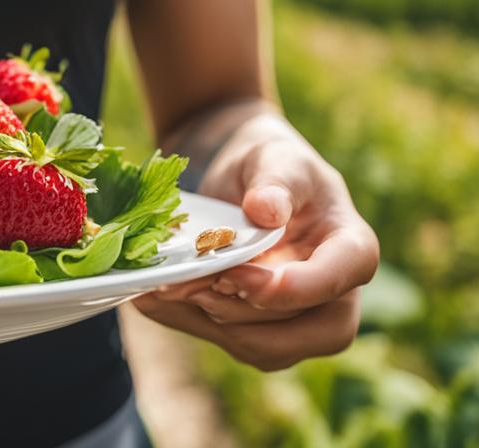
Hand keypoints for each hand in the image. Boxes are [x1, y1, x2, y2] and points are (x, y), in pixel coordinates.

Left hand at [133, 112, 378, 370]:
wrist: (240, 179)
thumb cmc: (268, 164)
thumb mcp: (274, 157)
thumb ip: (275, 181)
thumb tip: (266, 210)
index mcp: (351, 246)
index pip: (343, 276)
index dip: (298, 287)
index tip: (243, 277)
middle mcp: (334, 295)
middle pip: (305, 329)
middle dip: (243, 313)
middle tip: (192, 285)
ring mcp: (298, 320)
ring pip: (261, 347)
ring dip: (207, 322)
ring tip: (163, 289)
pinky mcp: (259, 330)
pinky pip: (228, 342)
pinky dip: (188, 323)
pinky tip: (153, 299)